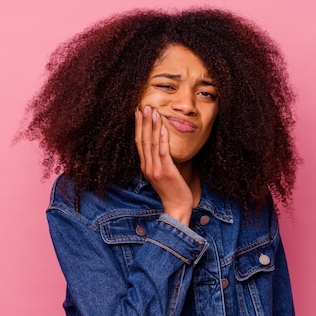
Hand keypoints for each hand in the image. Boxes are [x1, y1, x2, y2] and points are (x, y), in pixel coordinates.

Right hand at [135, 106, 192, 224]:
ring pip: (152, 144)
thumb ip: (159, 161)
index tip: (138, 113)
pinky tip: (163, 128)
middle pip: (143, 140)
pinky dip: (162, 139)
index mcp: (145, 167)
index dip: (138, 127)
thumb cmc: (172, 191)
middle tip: (144, 107)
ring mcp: (156, 170)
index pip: (139, 143)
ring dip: (152, 126)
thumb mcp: (162, 174)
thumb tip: (160, 147)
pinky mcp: (166, 172)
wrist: (176, 208)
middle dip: (143, 122)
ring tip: (153, 112)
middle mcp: (147, 167)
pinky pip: (163, 152)